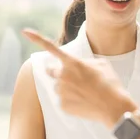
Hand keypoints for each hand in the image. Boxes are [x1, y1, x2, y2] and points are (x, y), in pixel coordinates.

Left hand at [22, 29, 138, 128]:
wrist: (114, 107)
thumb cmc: (110, 83)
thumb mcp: (101, 64)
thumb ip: (84, 62)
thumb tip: (76, 66)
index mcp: (72, 62)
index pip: (51, 48)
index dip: (37, 38)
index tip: (24, 31)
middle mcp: (63, 76)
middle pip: (51, 71)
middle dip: (59, 73)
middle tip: (74, 79)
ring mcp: (61, 91)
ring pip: (58, 87)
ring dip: (67, 88)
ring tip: (85, 93)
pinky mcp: (62, 105)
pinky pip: (62, 100)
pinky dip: (71, 101)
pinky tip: (84, 102)